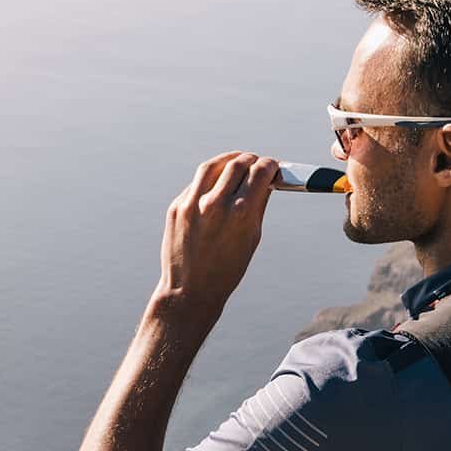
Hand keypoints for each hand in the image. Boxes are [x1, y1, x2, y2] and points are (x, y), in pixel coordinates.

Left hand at [155, 152, 278, 319]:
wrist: (191, 290)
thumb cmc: (227, 269)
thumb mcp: (252, 237)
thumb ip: (259, 203)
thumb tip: (267, 180)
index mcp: (241, 213)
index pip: (260, 171)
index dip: (270, 165)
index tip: (272, 167)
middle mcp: (216, 204)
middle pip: (238, 164)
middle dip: (251, 159)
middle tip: (256, 162)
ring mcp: (192, 204)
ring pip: (212, 166)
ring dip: (228, 160)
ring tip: (237, 162)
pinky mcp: (177, 207)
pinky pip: (196, 184)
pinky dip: (210, 178)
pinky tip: (217, 182)